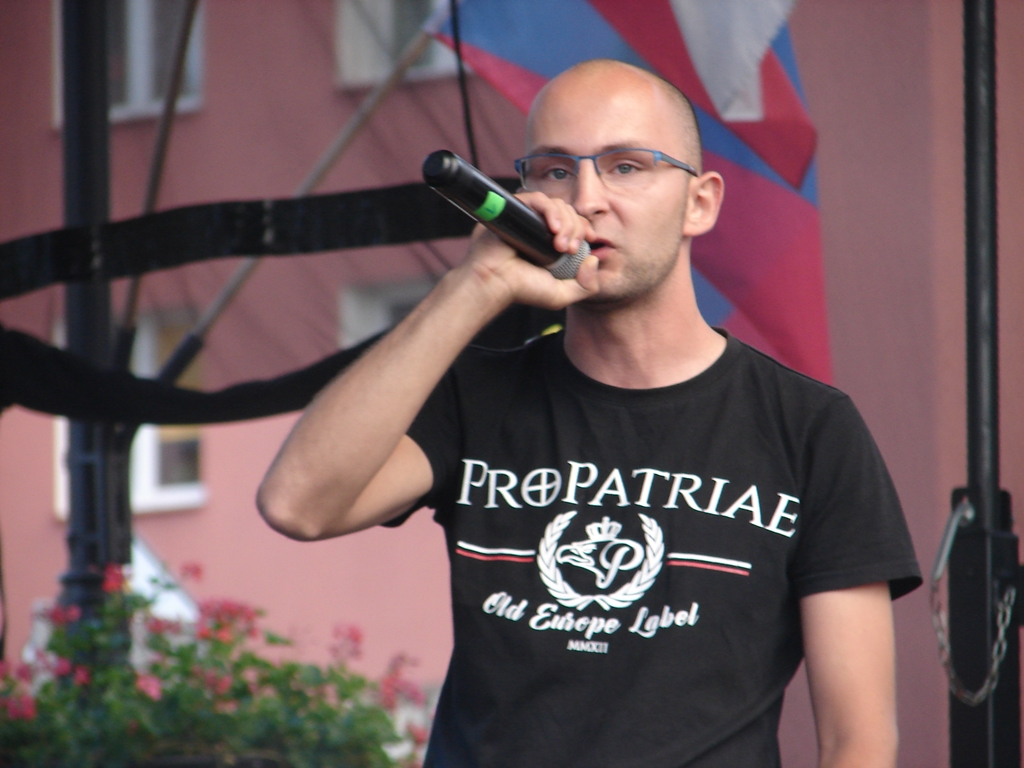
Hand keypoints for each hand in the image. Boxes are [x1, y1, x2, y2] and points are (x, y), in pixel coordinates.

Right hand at [462, 191, 598, 309]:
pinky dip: (551, 211)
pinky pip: (539, 199)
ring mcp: (529, 217)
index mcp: (552, 242)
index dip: (585, 230)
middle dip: (576, 230)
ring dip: (566, 222)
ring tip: (559, 245)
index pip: (576, 224)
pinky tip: (552, 228)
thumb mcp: (562, 295)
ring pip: (558, 205)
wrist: (494, 282)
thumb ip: (586, 286)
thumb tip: (594, 260)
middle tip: (569, 250)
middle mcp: (541, 227)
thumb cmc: (521, 289)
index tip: (587, 243)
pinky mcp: (516, 209)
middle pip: (570, 213)